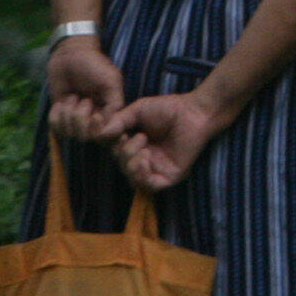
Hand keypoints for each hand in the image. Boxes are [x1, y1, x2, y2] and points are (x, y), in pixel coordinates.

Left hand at [44, 39, 127, 140]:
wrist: (70, 54)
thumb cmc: (93, 65)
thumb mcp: (111, 81)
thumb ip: (115, 104)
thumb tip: (112, 127)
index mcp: (109, 114)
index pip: (106, 136)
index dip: (99, 130)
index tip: (96, 115)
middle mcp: (93, 120)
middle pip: (86, 137)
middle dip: (81, 117)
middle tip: (84, 99)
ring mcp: (75, 120)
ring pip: (69, 133)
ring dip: (68, 113)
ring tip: (73, 97)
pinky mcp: (60, 116)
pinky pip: (55, 127)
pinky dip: (57, 114)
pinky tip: (62, 102)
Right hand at [111, 90, 226, 192]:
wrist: (194, 113)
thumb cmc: (169, 109)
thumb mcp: (138, 110)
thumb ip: (120, 121)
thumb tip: (100, 134)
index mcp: (134, 142)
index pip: (112, 149)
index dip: (105, 141)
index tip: (106, 128)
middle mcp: (143, 157)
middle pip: (121, 164)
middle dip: (124, 153)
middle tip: (140, 137)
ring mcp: (156, 168)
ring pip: (131, 177)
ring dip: (131, 164)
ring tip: (143, 149)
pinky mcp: (168, 177)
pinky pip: (148, 186)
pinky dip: (141, 176)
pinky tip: (145, 161)